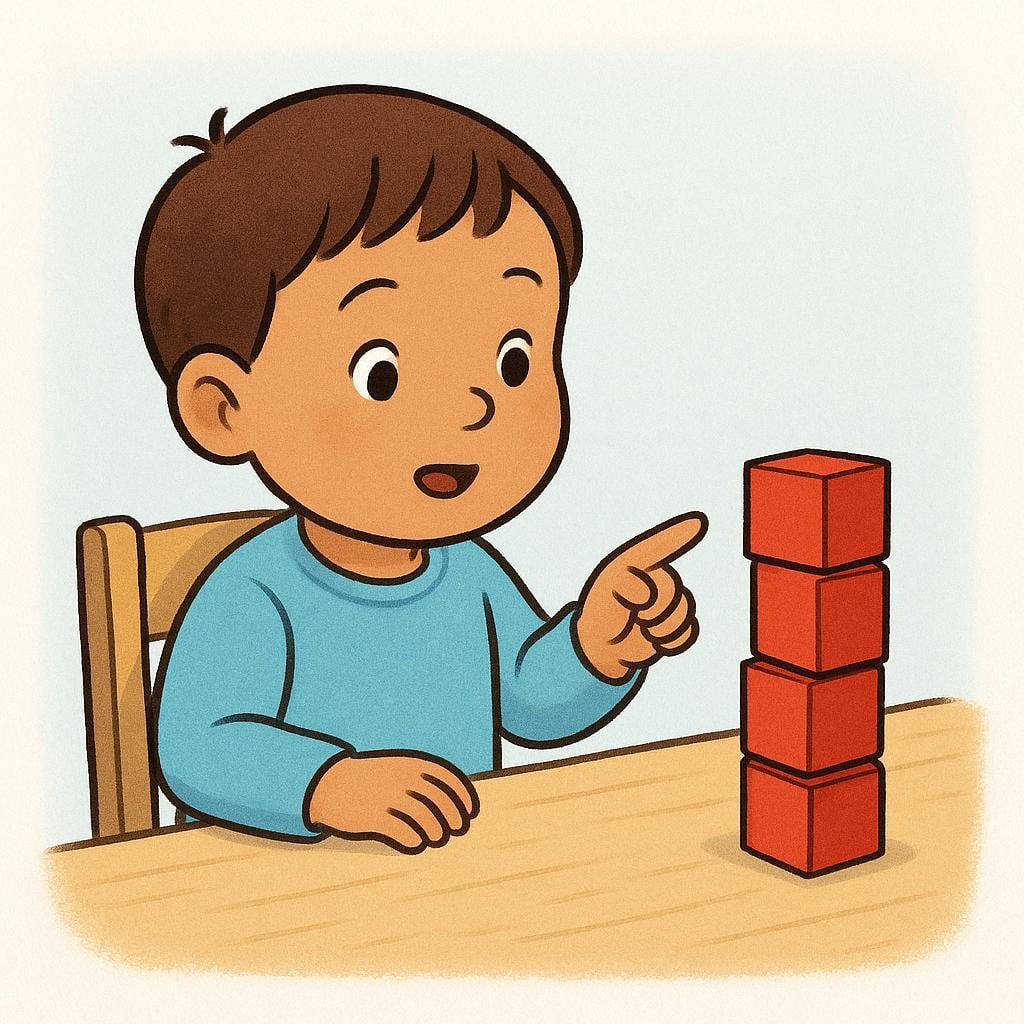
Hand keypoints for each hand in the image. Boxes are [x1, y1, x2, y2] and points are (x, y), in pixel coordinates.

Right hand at [307, 750, 479, 852]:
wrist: (328, 782)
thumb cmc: (370, 777)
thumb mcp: (396, 767)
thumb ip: (422, 777)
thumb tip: (455, 801)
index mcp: (410, 764)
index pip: (448, 780)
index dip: (464, 798)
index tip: (471, 812)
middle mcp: (402, 780)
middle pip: (441, 803)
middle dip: (454, 819)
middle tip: (456, 829)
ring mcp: (388, 798)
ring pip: (427, 821)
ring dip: (437, 833)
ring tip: (436, 837)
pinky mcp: (375, 818)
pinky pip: (405, 834)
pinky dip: (416, 841)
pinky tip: (416, 842)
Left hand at [574, 511, 707, 680]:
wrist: (603, 643)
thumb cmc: (600, 612)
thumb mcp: (604, 596)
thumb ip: (624, 587)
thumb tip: (650, 594)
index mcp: (638, 565)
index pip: (659, 547)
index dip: (679, 534)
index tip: (698, 522)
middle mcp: (657, 579)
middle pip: (673, 589)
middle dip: (655, 608)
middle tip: (634, 616)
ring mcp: (669, 602)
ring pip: (684, 612)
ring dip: (661, 628)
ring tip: (642, 629)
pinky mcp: (676, 625)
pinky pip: (688, 632)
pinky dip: (671, 641)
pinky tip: (654, 640)